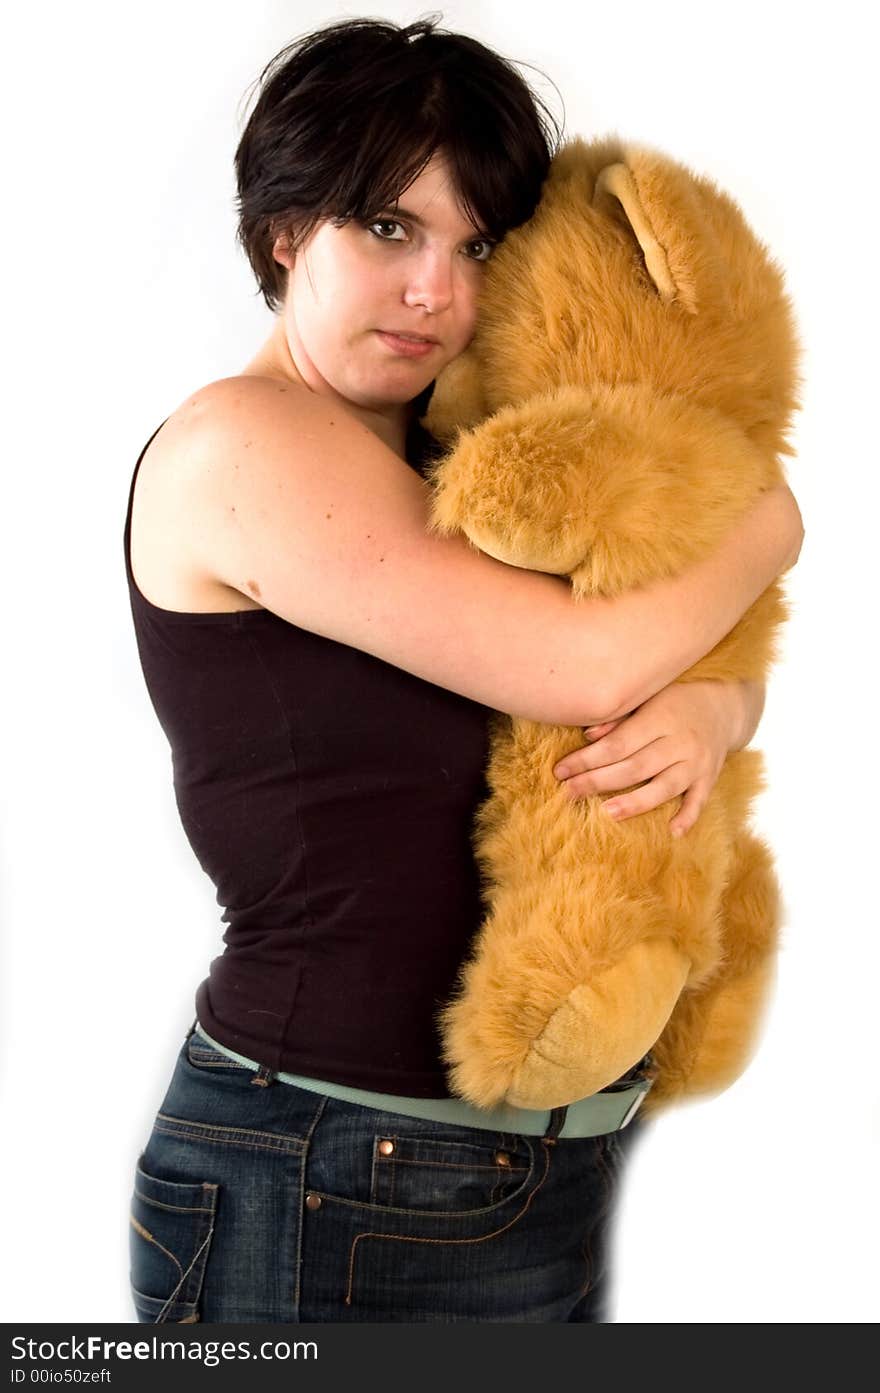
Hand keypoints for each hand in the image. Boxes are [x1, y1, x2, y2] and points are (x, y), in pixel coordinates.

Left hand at [552, 679, 747, 834]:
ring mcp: (697, 762)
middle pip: (635, 767)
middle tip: (568, 793)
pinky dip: (688, 817)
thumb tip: (588, 736)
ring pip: (664, 787)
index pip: (618, 744)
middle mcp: (680, 742)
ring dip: (636, 802)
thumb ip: (620, 718)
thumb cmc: (675, 701)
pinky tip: (673, 832)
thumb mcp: (649, 698)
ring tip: (607, 813)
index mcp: (660, 718)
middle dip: (598, 781)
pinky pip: (699, 801)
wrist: (726, 705)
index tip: (560, 771)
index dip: (587, 759)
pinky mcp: (710, 778)